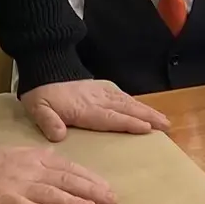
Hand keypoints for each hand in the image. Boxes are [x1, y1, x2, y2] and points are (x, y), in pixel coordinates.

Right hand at [0, 145, 115, 203]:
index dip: (89, 178)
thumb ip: (40, 162)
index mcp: (35, 158)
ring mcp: (19, 186)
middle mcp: (31, 171)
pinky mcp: (5, 201)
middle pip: (66, 180)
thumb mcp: (18, 156)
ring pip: (51, 193)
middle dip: (91, 190)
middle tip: (111, 200)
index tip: (106, 188)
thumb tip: (60, 169)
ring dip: (72, 201)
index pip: (68, 168)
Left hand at [23, 78, 170, 141]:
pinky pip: (121, 94)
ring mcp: (100, 92)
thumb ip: (48, 121)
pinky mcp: (100, 86)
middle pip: (126, 109)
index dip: (128, 123)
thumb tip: (58, 135)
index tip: (148, 128)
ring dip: (146, 110)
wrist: (43, 68)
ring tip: (163, 119)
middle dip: (147, 117)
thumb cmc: (41, 94)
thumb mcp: (37, 108)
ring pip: (127, 102)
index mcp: (84, 109)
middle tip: (166, 125)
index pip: (110, 118)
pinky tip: (141, 107)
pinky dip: (133, 101)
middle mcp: (97, 100)